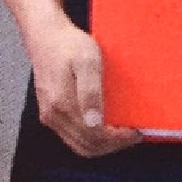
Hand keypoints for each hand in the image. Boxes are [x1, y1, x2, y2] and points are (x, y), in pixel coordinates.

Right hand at [30, 17, 142, 157]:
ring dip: (102, 144)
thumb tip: (95, 123)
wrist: (45, 35)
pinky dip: (91, 138)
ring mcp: (49, 117)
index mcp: (63, 105)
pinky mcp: (49, 113)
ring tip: (121, 133)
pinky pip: (72, 136)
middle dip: (113, 146)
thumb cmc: (69, 45)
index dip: (118, 139)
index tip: (136, 131)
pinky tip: (104, 126)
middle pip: (87, 147)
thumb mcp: (87, 62)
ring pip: (79, 145)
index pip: (94, 137)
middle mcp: (53, 116)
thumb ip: (90, 93)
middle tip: (132, 134)